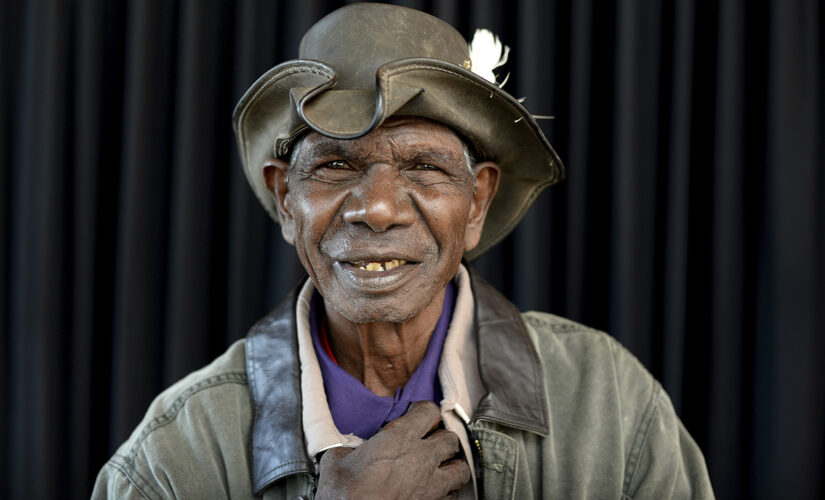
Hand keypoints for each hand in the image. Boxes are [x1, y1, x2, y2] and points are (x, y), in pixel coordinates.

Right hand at [314, 401, 470, 499]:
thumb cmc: (344, 494)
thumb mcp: (336, 460)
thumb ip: (349, 448)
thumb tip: (348, 449)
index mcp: (399, 438)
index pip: (429, 411)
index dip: (425, 411)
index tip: (418, 414)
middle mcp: (422, 458)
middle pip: (450, 438)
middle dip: (442, 439)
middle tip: (431, 442)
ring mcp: (432, 485)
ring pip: (461, 468)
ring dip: (453, 465)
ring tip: (443, 467)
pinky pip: (454, 495)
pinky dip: (449, 492)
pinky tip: (437, 491)